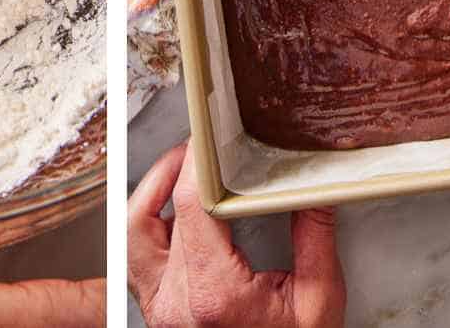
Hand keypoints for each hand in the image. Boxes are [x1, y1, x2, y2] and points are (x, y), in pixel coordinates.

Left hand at [127, 142, 344, 326]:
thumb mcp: (318, 304)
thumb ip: (314, 238)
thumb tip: (313, 188)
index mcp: (213, 295)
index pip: (191, 207)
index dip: (198, 163)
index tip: (210, 138)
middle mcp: (174, 302)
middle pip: (156, 213)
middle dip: (179, 171)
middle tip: (202, 147)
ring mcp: (159, 309)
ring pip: (132, 232)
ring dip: (151, 193)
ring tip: (180, 169)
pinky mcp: (157, 311)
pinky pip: (137, 255)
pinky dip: (149, 223)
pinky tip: (173, 209)